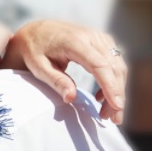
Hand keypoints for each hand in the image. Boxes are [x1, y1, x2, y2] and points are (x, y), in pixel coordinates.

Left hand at [0, 20, 127, 123]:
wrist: (36, 31)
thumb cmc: (34, 50)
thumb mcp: (38, 67)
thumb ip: (56, 81)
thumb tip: (71, 98)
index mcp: (74, 41)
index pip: (99, 64)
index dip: (111, 86)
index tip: (116, 106)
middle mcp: (90, 36)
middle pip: (113, 67)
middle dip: (117, 94)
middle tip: (114, 119)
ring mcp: (98, 37)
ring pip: (117, 65)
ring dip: (117, 90)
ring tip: (107, 114)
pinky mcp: (101, 41)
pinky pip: (114, 62)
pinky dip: (113, 80)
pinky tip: (101, 98)